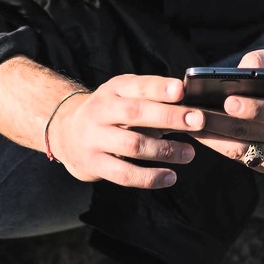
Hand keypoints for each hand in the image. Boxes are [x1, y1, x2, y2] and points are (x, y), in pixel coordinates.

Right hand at [49, 74, 203, 188]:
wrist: (65, 132)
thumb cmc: (110, 113)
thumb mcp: (124, 96)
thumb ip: (152, 100)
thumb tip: (190, 108)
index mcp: (113, 89)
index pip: (138, 85)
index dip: (159, 87)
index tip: (181, 90)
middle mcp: (101, 111)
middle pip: (135, 113)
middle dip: (169, 116)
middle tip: (198, 121)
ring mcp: (95, 138)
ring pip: (133, 145)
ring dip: (165, 150)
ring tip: (189, 153)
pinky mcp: (93, 163)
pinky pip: (124, 173)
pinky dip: (150, 177)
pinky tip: (171, 177)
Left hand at [193, 48, 263, 174]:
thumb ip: (261, 60)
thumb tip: (231, 73)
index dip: (252, 108)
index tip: (228, 102)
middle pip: (250, 132)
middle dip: (216, 123)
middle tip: (188, 113)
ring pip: (241, 149)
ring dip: (211, 138)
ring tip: (186, 123)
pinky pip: (241, 157)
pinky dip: (219, 146)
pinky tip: (199, 133)